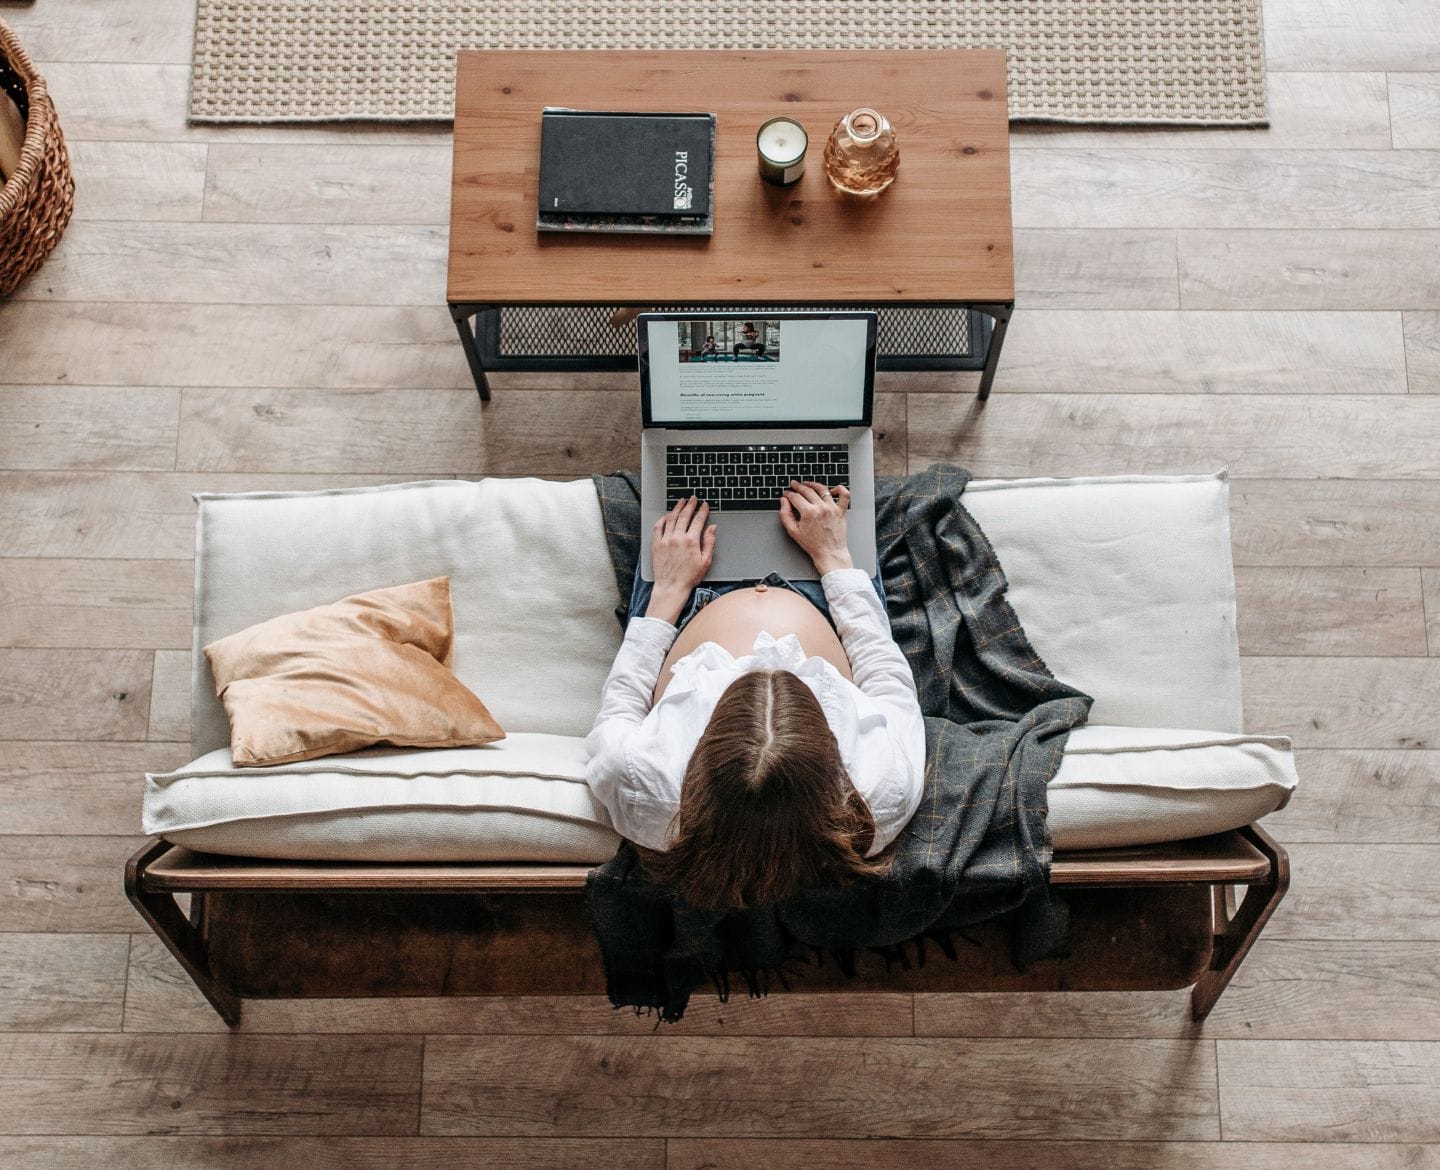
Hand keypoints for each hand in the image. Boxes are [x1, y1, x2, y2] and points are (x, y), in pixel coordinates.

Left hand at [647, 496, 715, 622]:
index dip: (703, 511)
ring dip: (677, 508)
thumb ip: (709, 542)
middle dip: (690, 505)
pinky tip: (666, 516)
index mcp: (691, 541)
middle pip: (684, 516)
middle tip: (693, 499)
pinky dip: (662, 519)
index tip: (705, 505)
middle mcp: (677, 537)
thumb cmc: (689, 577)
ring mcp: (665, 540)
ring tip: (681, 502)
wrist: (671, 587)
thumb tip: (712, 528)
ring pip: (671, 518)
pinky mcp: (656, 545)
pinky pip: (658, 527)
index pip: (698, 520)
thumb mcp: (705, 561)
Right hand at [779, 480, 853, 574]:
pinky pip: (844, 494)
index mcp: (808, 512)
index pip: (795, 496)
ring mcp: (832, 508)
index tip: (786, 494)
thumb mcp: (793, 532)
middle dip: (798, 486)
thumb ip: (785, 514)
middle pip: (807, 490)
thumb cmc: (813, 545)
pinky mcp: (841, 511)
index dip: (788, 493)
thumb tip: (783, 501)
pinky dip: (839, 489)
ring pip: (822, 489)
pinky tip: (832, 489)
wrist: (830, 553)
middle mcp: (821, 507)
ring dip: (813, 484)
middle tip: (794, 485)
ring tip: (808, 484)